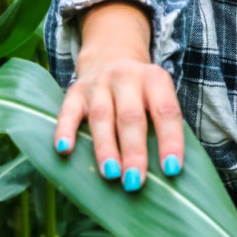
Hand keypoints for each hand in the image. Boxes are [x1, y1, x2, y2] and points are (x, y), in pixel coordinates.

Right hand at [52, 1, 183, 189]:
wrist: (111, 54)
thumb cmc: (141, 91)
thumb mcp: (158, 96)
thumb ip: (162, 124)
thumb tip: (167, 171)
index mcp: (155, 80)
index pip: (166, 111)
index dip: (170, 140)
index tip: (171, 169)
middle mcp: (127, 77)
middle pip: (131, 116)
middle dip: (134, 151)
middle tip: (135, 181)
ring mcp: (99, 83)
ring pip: (102, 116)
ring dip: (106, 148)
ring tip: (111, 174)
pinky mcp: (76, 91)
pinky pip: (68, 112)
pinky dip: (65, 130)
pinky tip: (65, 149)